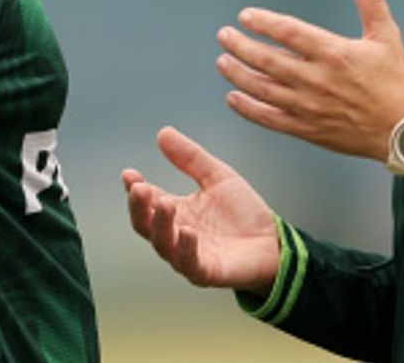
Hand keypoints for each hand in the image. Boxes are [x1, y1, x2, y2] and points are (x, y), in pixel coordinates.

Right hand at [121, 127, 280, 292]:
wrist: (274, 241)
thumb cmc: (243, 213)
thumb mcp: (217, 177)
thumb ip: (190, 158)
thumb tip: (163, 132)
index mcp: (177, 212)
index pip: (148, 201)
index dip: (136, 189)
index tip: (129, 174)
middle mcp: (177, 235)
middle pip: (146, 225)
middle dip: (139, 208)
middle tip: (139, 188)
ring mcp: (189, 255)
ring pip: (164, 245)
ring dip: (161, 225)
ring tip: (165, 202)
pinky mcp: (207, 271)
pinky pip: (190, 263)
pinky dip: (186, 248)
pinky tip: (188, 231)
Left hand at [216, 0, 403, 159]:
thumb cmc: (396, 83)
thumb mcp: (386, 35)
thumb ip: (370, 1)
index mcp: (334, 53)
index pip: (288, 32)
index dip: (263, 22)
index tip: (246, 17)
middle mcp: (317, 80)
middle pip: (267, 60)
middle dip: (241, 46)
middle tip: (224, 36)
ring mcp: (310, 107)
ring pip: (263, 89)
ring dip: (238, 75)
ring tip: (222, 62)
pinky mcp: (308, 129)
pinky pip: (270, 118)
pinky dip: (248, 108)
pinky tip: (234, 98)